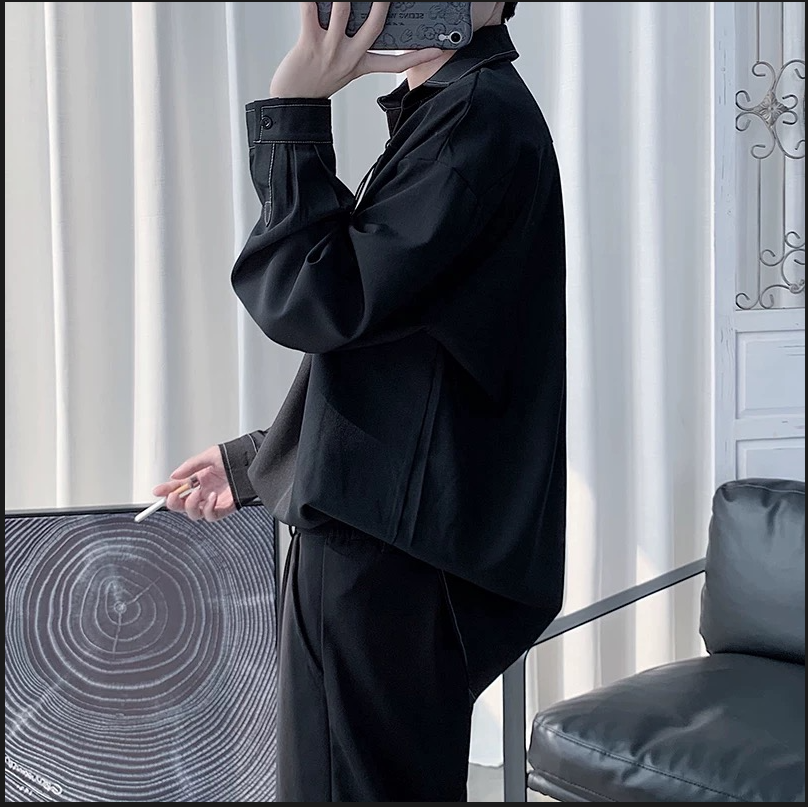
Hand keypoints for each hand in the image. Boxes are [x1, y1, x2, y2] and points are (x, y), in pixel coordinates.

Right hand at [152, 446, 236, 522]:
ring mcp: (213, 501)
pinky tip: (212, 497)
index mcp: (198, 480)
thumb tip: (174, 475)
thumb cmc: (234, 457)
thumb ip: (191, 466)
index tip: (157, 491)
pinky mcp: (225, 508)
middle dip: (174, 503)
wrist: (252, 462)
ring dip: (192, 505)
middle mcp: (204, 492)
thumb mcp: (209, 456)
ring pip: (194, 514)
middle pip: (182, 506)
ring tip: (198, 494)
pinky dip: (209, 509)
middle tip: (175, 496)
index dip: (166, 491)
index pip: (177, 489)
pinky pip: (212, 516)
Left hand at [270, 2, 441, 97]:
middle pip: (375, 26)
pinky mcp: (308, 41)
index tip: (437, 50)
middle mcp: (349, 56)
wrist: (292, 99)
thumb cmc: (316, 82)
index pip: (395, 63)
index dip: (418, 57)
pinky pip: (310, 10)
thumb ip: (358, 50)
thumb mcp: (346, 69)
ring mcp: (330, 48)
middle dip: (382, 3)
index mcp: (361, 65)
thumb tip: (367, 22)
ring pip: (343, 10)